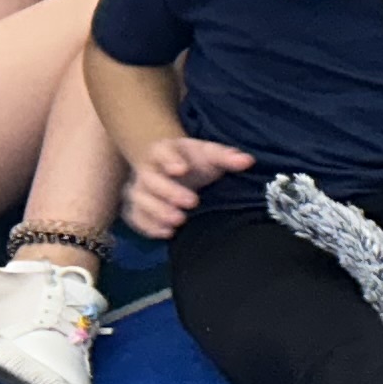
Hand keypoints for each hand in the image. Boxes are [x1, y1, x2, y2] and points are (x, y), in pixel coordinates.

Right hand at [125, 133, 253, 239]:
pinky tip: (166, 233)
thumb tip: (247, 161)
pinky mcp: (137, 208)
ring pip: (140, 199)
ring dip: (157, 211)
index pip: (161, 152)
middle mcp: (147, 169)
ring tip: (179, 221)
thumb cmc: (195, 161)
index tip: (182, 169)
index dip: (169, 159)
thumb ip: (226, 157)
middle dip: (169, 191)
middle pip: (150, 179)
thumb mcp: (210, 154)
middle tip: (192, 202)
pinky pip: (136, 217)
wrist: (176, 169)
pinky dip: (148, 226)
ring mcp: (139, 189)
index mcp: (163, 150)